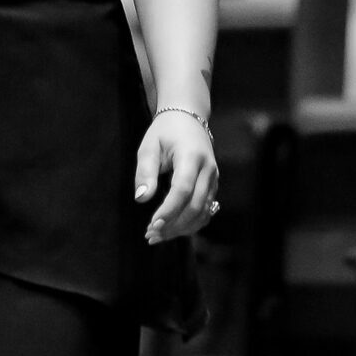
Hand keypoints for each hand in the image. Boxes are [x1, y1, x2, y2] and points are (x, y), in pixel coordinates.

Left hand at [134, 110, 217, 243]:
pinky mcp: (213, 186)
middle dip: (174, 225)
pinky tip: (173, 229)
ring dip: (181, 228)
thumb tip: (141, 198)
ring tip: (158, 236)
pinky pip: (206, 211)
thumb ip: (145, 171)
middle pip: (196, 206)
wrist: (187, 119)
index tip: (152, 224)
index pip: (183, 189)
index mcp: (191, 156)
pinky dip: (190, 224)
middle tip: (151, 235)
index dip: (169, 210)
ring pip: (203, 212)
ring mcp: (214, 179)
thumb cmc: (165, 132)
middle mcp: (208, 169)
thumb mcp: (149, 146)